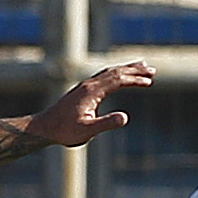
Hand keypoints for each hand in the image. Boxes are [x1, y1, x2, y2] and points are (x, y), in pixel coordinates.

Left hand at [29, 60, 155, 147]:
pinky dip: (116, 73)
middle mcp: (89, 85)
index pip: (118, 80)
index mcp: (92, 91)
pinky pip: (103, 77)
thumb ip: (106, 123)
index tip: (149, 82)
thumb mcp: (87, 131)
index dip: (135, 80)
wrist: (45, 127)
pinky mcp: (83, 90)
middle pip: (115, 72)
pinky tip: (119, 77)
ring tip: (141, 67)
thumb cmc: (65, 131)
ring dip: (126, 69)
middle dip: (134, 70)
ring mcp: (85, 86)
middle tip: (152, 70)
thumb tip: (126, 117)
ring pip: (109, 72)